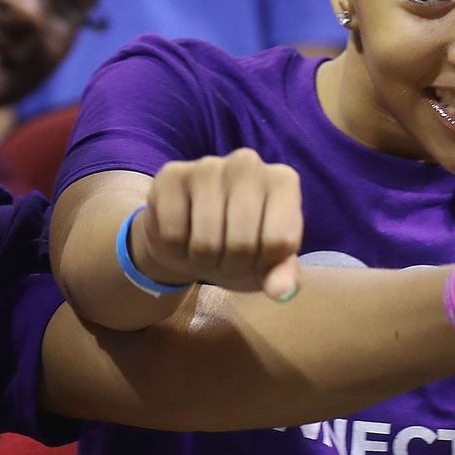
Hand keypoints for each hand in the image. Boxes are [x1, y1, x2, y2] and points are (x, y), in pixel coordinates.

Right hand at [131, 149, 302, 301]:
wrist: (189, 237)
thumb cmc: (239, 248)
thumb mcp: (267, 264)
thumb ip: (283, 275)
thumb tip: (282, 291)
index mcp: (283, 180)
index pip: (280, 241)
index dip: (265, 264)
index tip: (259, 256)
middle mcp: (248, 163)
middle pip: (242, 243)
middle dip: (232, 265)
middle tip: (227, 258)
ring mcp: (208, 165)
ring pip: (205, 241)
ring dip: (203, 260)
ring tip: (206, 249)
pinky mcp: (171, 175)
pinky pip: (172, 234)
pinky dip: (175, 249)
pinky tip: (182, 234)